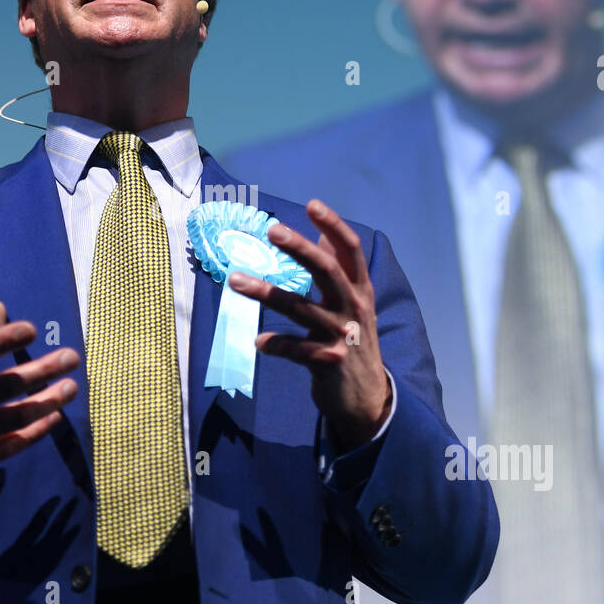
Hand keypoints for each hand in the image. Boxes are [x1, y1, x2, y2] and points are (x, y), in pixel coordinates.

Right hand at [0, 299, 79, 496]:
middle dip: (41, 370)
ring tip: (72, 387)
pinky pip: (11, 445)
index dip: (3, 340)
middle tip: (71, 356)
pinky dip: (35, 432)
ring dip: (48, 401)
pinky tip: (55, 416)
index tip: (32, 329)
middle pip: (5, 386)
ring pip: (14, 417)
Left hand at [227, 198, 391, 451]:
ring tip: (234, 280)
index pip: (351, 251)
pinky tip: (258, 342)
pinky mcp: (328, 362)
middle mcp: (354, 308)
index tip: (312, 204)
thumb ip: (339, 271)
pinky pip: (297, 349)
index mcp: (360, 290)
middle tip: (273, 229)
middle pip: (327, 271)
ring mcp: (342, 336)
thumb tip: (323, 234)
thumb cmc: (353, 342)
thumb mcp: (352, 305)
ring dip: (265, 292)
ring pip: (301, 308)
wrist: (368, 399)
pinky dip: (276, 344)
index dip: (334, 225)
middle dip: (300, 249)